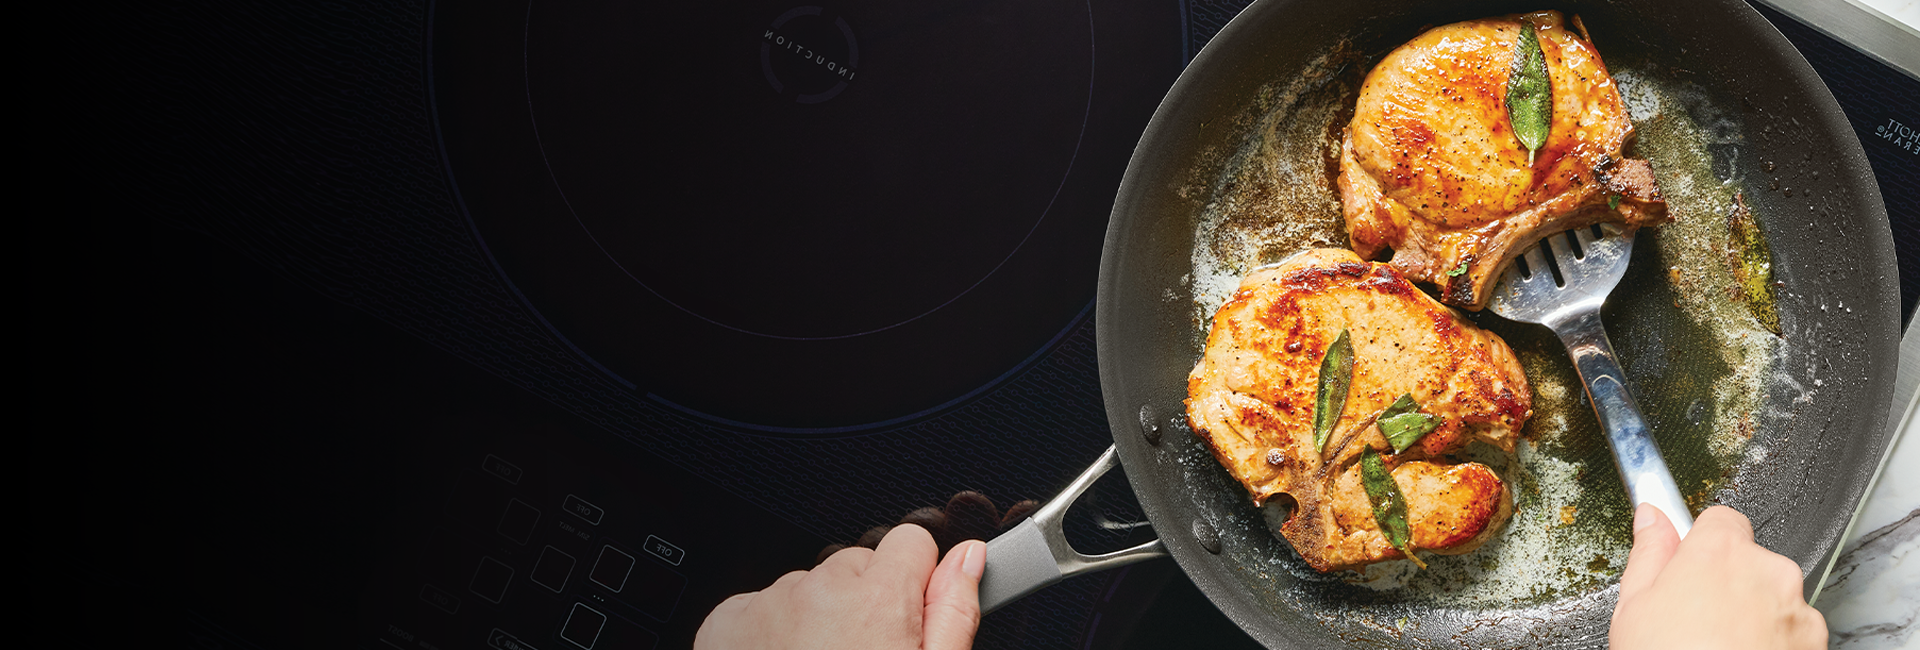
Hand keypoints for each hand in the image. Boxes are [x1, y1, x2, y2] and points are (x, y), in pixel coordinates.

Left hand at [695, 524, 985, 649]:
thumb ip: (953, 613)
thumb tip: (968, 558)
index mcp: (879, 600)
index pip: (911, 543)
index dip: (915, 583)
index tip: (907, 619)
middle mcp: (820, 589)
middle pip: (857, 567)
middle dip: (864, 604)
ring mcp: (769, 603)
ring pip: (809, 589)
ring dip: (817, 621)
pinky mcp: (728, 621)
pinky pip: (764, 607)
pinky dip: (775, 634)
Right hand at [1610, 504, 1826, 649]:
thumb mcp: (1635, 605)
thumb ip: (1649, 552)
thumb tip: (1651, 518)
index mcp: (1720, 553)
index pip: (1720, 519)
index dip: (1699, 544)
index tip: (1686, 565)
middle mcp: (1768, 571)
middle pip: (1747, 560)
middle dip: (1725, 582)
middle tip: (1692, 618)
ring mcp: (1797, 608)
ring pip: (1771, 596)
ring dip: (1751, 613)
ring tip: (1716, 645)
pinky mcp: (1814, 640)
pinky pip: (1791, 628)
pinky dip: (1772, 640)